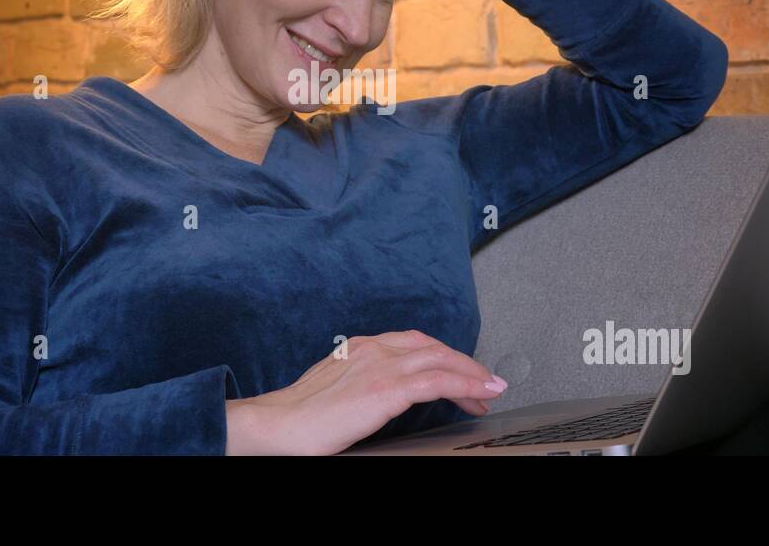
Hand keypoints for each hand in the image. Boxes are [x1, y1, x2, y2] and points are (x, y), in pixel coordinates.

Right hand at [225, 329, 507, 455]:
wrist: (277, 426)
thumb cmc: (299, 418)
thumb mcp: (336, 390)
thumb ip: (362, 386)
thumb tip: (380, 400)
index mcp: (360, 347)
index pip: (414, 342)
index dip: (443, 356)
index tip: (460, 373)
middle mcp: (373, 349)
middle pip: (433, 347)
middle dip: (464, 364)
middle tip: (485, 384)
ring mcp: (381, 366)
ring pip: (441, 360)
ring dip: (472, 374)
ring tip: (491, 389)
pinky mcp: (386, 389)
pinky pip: (438, 381)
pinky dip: (466, 384)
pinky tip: (480, 393)